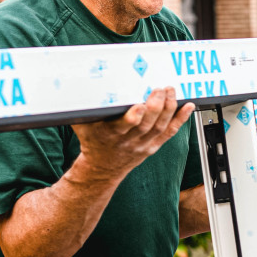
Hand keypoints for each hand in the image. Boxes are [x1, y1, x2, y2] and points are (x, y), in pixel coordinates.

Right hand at [71, 87, 193, 180]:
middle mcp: (129, 140)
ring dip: (169, 108)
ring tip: (172, 91)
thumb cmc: (93, 142)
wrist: (101, 169)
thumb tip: (69, 88)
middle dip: (155, 106)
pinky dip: (180, 119)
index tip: (138, 106)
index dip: (133, 117)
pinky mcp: (153, 146)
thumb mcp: (82, 126)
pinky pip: (169, 132)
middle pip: (146, 123)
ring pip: (160, 126)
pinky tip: (188, 106)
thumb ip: (79, 110)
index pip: (124, 126)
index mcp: (111, 134)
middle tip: (160, 88)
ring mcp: (143, 144)